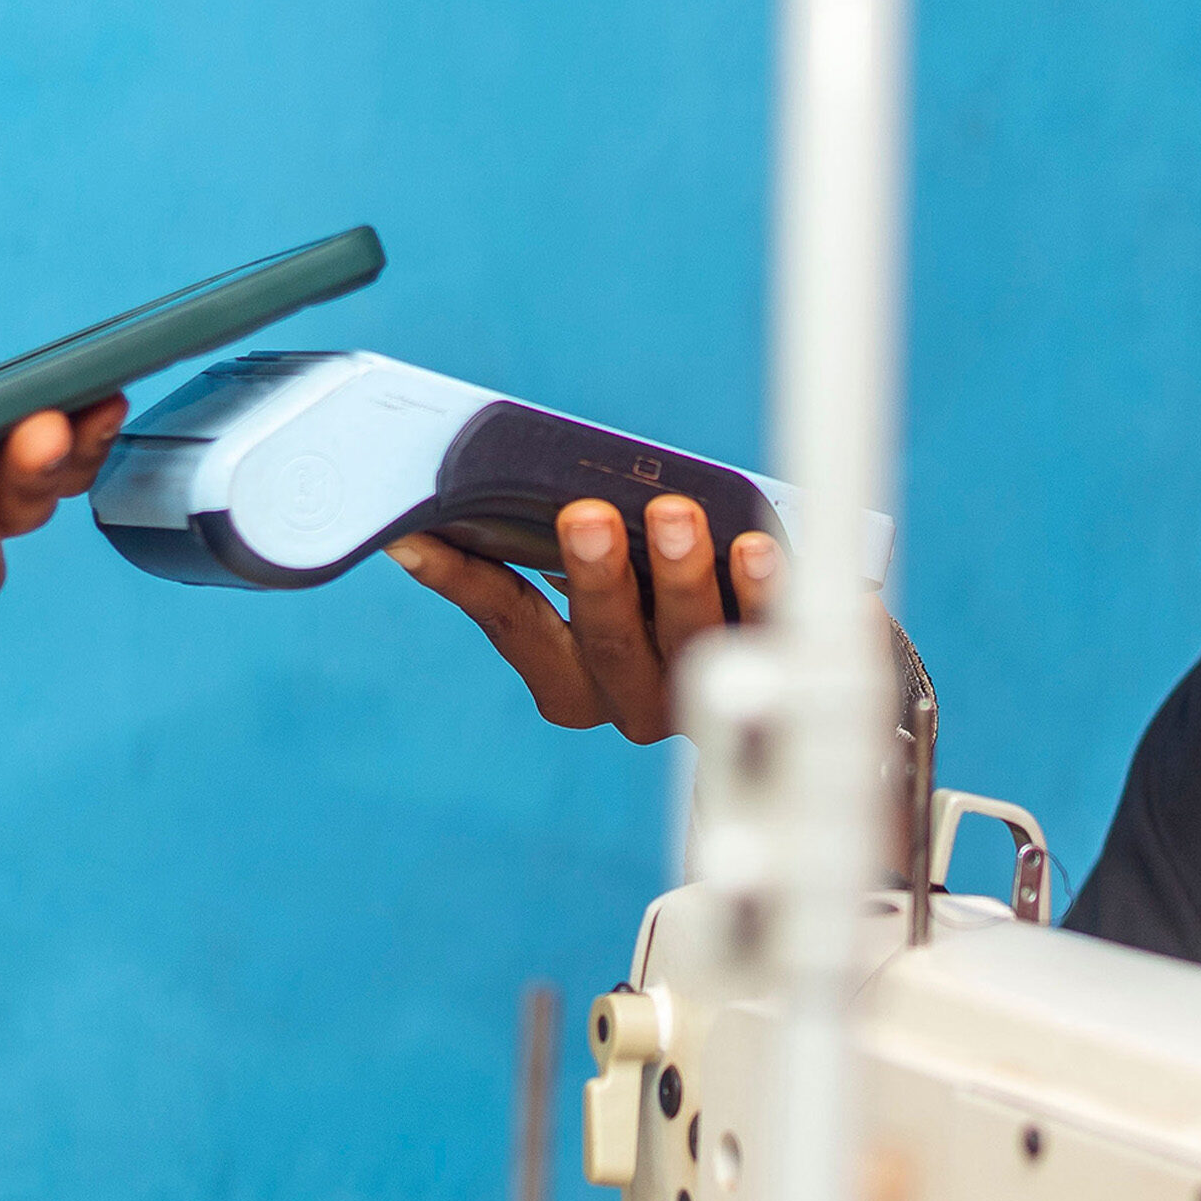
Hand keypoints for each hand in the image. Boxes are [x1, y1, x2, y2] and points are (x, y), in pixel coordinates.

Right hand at [387, 495, 777, 742]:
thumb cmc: (659, 592)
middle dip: (596, 576)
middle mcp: (634, 702)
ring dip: (682, 576)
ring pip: (689, 639)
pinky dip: (764, 592)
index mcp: (573, 686)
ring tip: (679, 516)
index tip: (420, 533)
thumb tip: (442, 498)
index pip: (513, 625)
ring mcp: (709, 690)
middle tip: (586, 514)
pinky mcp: (780, 667)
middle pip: (607, 641)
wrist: (776, 685)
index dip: (464, 579)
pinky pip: (773, 634)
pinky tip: (757, 550)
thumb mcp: (598, 577)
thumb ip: (536, 548)